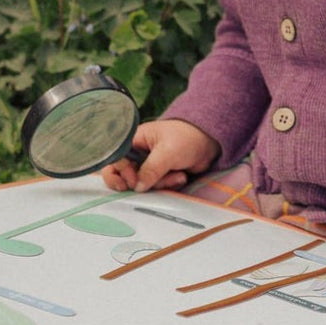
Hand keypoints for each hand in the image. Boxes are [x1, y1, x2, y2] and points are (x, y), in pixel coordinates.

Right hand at [101, 119, 218, 193]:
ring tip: (178, 175)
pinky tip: (181, 176)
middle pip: (126, 175)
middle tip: (151, 185)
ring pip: (144, 184)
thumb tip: (137, 187)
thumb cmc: (187, 138)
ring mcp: (149, 165)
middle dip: (142, 182)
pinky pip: (157, 186)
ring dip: (161, 183)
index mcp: (134, 141)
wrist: (210, 142)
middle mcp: (138, 154)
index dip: (120, 173)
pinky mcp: (160, 174)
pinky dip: (168, 184)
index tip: (132, 181)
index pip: (115, 160)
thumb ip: (150, 169)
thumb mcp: (167, 152)